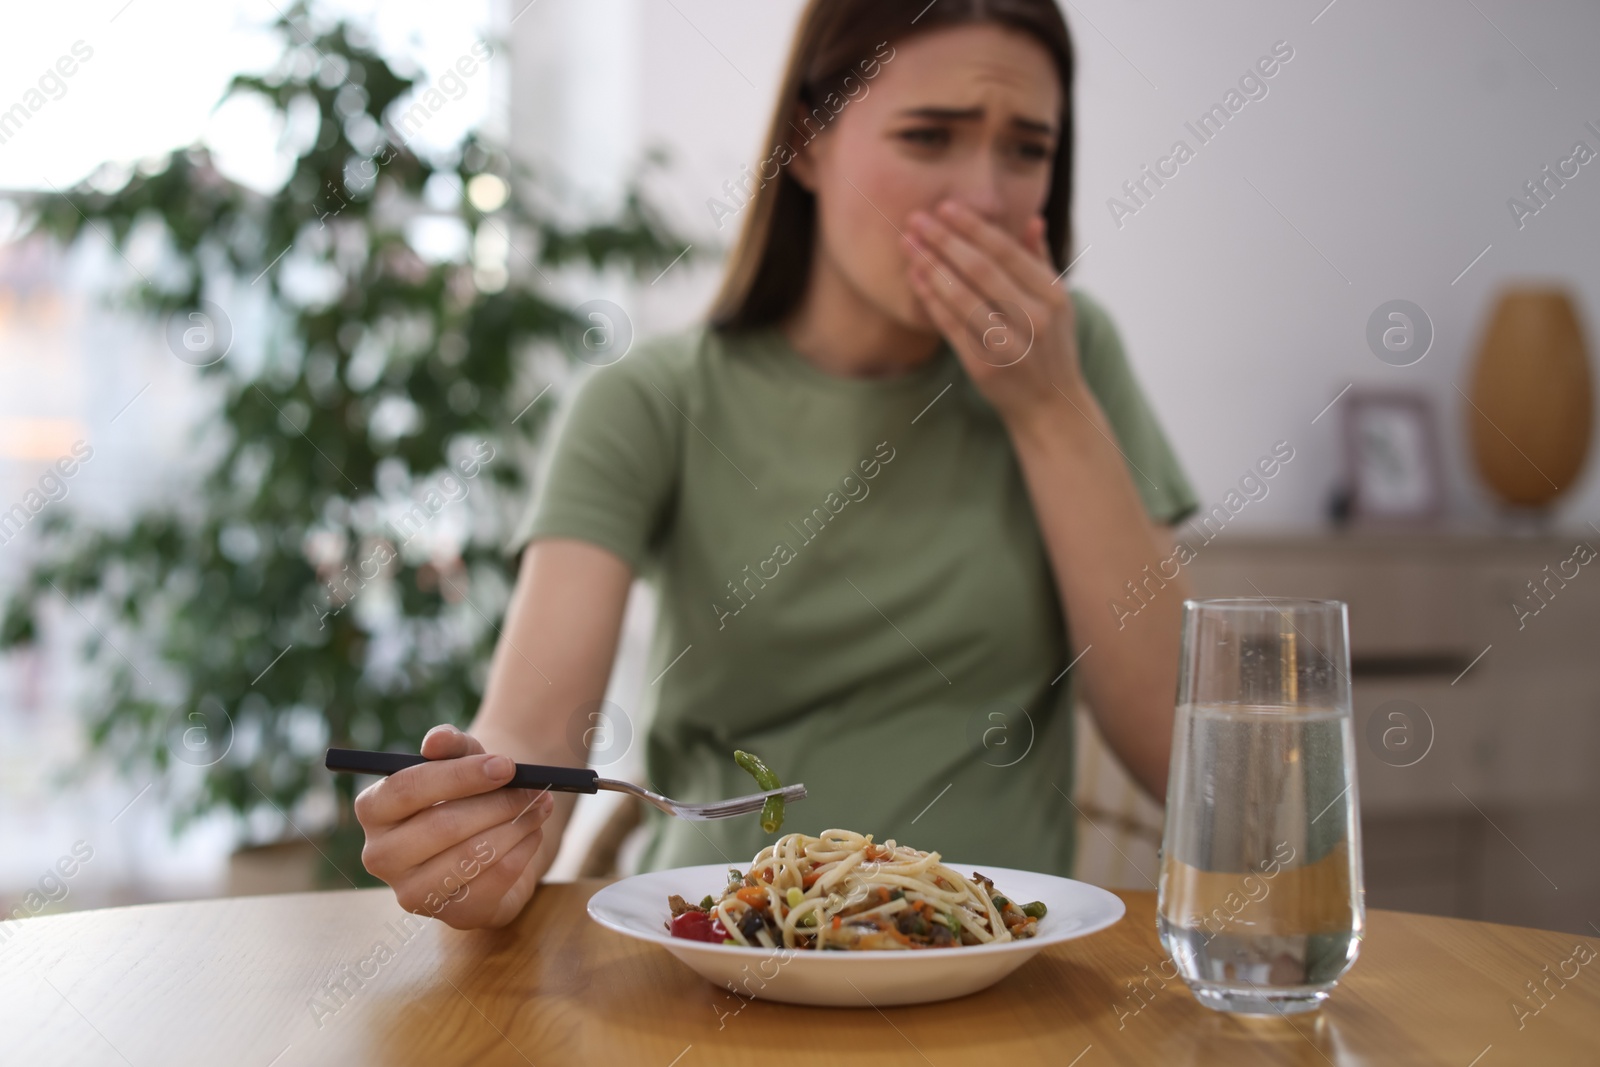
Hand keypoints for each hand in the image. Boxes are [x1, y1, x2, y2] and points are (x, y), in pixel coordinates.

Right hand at [354, 723, 554, 928]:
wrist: (488, 833)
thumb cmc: (467, 790)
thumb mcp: (462, 758)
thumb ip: (450, 744)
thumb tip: (435, 741)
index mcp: (374, 809)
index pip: (408, 789)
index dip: (460, 775)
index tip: (506, 765)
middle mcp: (380, 855)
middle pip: (441, 826)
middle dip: (497, 804)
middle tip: (536, 789)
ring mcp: (411, 893)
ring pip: (469, 857)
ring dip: (515, 828)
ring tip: (540, 808)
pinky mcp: (450, 916)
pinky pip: (492, 883)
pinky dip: (521, 854)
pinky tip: (532, 835)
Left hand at [903, 198, 1081, 426]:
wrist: (1050, 405)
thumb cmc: (1050, 346)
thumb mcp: (1058, 303)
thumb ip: (1042, 261)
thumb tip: (1032, 220)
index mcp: (1053, 294)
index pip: (1006, 251)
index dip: (973, 227)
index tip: (945, 207)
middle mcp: (1034, 317)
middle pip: (980, 269)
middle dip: (944, 240)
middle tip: (915, 219)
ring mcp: (1010, 344)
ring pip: (962, 297)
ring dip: (931, 267)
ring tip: (909, 245)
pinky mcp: (985, 366)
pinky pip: (951, 327)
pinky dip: (931, 301)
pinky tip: (915, 279)